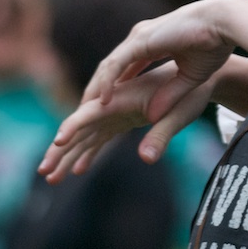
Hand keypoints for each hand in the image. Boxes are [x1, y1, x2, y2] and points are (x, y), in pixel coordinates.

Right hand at [41, 62, 210, 180]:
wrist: (204, 69)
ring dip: (69, 154)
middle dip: (60, 148)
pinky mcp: (125, 115)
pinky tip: (79, 170)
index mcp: (124, 93)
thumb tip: (145, 159)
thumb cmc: (194, 87)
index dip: (73, 126)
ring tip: (51, 178)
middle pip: (81, 124)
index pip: (91, 111)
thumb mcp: (182, 112)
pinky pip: (101, 134)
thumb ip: (161, 133)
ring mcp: (118, 108)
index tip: (58, 142)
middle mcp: (114, 99)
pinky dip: (89, 151)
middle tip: (42, 171)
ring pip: (87, 132)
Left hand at [82, 0, 242, 109]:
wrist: (224, 23)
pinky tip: (102, 100)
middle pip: (110, 66)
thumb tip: (153, 116)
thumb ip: (170, 94)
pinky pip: (117, 64)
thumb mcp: (189, 78)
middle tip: (86, 111)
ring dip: (96, 89)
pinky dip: (108, 82)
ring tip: (86, 110)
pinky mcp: (142, 40)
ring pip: (108, 66)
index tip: (105, 105)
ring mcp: (139, 37)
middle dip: (98, 89)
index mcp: (152, 43)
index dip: (113, 85)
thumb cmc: (214, 46)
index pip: (123, 66)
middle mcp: (141, 38)